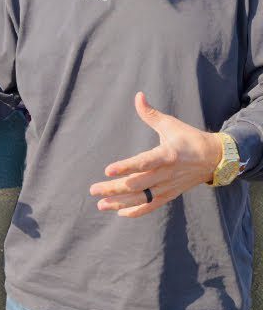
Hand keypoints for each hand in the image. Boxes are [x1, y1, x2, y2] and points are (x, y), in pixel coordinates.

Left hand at [89, 92, 223, 218]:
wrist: (216, 158)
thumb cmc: (189, 138)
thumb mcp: (171, 124)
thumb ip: (150, 114)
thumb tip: (138, 96)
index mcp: (167, 154)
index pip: (144, 162)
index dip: (126, 167)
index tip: (107, 170)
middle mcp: (167, 173)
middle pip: (138, 184)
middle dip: (114, 188)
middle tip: (93, 190)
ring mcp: (168, 186)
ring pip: (142, 197)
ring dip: (121, 202)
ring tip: (101, 204)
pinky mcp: (171, 194)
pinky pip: (152, 205)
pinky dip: (137, 211)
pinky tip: (120, 213)